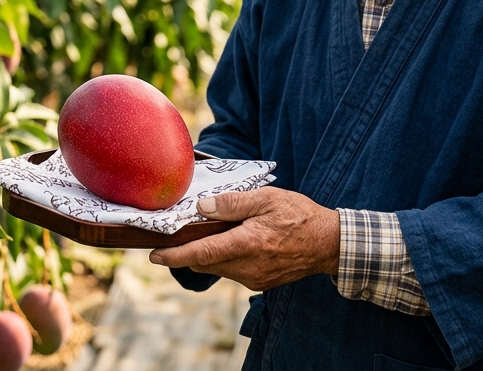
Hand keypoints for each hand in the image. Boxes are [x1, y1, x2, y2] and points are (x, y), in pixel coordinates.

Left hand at [148, 187, 338, 291]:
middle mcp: (248, 267)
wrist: (329, 244)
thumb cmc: (299, 215)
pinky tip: (230, 242)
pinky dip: (223, 258)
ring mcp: (254, 278)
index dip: (174, 255)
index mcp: (248, 244)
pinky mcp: (260, 283)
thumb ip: (233, 202)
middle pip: (204, 262)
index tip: (153, 254)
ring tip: (207, 232)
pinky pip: (232, 271)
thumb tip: (203, 207)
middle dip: (186, 252)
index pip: (202, 253)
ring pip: (217, 268)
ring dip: (207, 253)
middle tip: (173, 236)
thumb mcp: (267, 198)